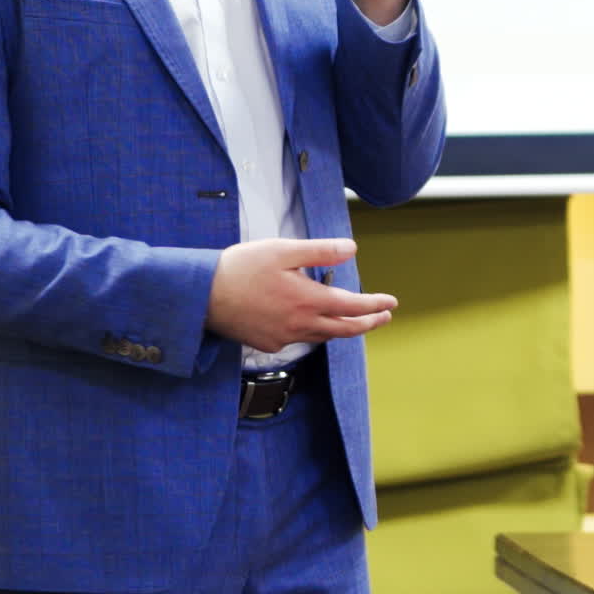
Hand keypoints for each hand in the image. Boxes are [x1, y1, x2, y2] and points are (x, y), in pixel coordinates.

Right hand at [206, 237, 396, 353]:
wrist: (202, 295)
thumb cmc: (241, 268)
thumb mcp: (282, 250)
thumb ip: (320, 251)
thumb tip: (352, 250)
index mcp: (306, 300)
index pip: (352, 306)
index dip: (374, 305)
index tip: (391, 303)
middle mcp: (299, 325)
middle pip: (343, 329)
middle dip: (367, 323)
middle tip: (383, 317)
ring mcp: (283, 338)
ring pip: (322, 336)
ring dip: (341, 329)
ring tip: (352, 320)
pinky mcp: (268, 343)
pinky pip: (298, 339)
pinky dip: (312, 331)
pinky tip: (309, 322)